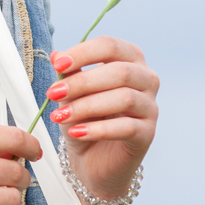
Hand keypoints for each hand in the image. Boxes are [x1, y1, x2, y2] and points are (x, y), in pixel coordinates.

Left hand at [46, 35, 158, 203]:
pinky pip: (127, 128)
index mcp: (129, 60)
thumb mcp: (71, 94)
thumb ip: (68, 74)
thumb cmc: (84, 118)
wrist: (93, 159)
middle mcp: (147, 79)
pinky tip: (75, 132)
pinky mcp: (148, 134)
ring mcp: (151, 107)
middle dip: (82, 82)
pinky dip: (97, 129)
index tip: (58, 65)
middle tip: (53, 93)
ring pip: (125, 99)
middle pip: (120, 72)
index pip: (110, 46)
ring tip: (59, 116)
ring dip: (87, 106)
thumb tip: (56, 55)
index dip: (84, 53)